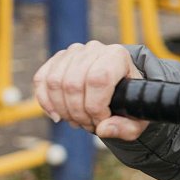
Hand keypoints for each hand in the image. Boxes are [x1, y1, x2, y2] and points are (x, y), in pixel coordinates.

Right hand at [32, 40, 148, 140]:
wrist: (121, 86)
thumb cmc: (130, 101)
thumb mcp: (137, 118)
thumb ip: (126, 128)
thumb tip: (103, 129)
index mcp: (117, 56)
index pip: (98, 79)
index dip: (95, 107)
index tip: (101, 121)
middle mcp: (94, 49)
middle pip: (73, 83)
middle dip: (77, 113)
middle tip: (88, 125)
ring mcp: (74, 52)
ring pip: (55, 82)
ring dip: (62, 109)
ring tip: (77, 121)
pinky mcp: (58, 60)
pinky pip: (41, 79)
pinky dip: (45, 101)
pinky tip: (57, 115)